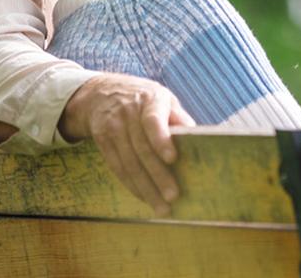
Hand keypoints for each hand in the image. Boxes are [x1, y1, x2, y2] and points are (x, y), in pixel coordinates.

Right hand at [59, 73, 195, 215]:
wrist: (102, 92)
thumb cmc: (145, 99)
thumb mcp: (164, 99)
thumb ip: (179, 118)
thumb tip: (198, 137)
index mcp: (150, 100)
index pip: (153, 120)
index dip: (161, 139)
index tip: (172, 158)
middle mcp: (128, 113)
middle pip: (142, 149)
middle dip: (158, 175)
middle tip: (172, 196)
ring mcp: (112, 127)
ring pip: (129, 163)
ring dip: (145, 188)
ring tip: (161, 207)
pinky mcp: (102, 140)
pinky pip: (117, 167)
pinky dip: (131, 185)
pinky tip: (143, 197)